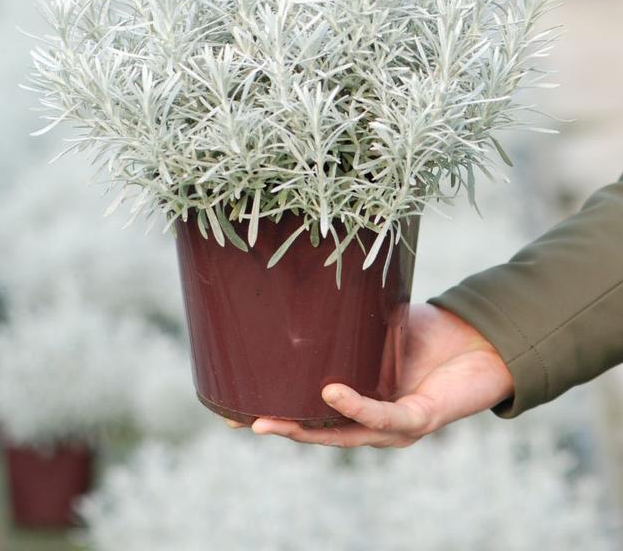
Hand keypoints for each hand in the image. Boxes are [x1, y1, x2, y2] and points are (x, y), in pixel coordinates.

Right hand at [239, 303, 513, 447]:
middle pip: (317, 432)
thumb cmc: (430, 333)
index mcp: (357, 399)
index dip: (274, 412)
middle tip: (240, 419)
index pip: (309, 412)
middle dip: (279, 428)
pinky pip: (382, 416)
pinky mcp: (419, 420)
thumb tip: (309, 281)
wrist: (484, 340)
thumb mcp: (377, 324)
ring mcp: (393, 427)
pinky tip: (331, 392)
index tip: (231, 407)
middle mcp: (371, 421)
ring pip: (342, 435)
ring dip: (304, 430)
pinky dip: (355, 405)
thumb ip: (348, 318)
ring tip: (269, 420)